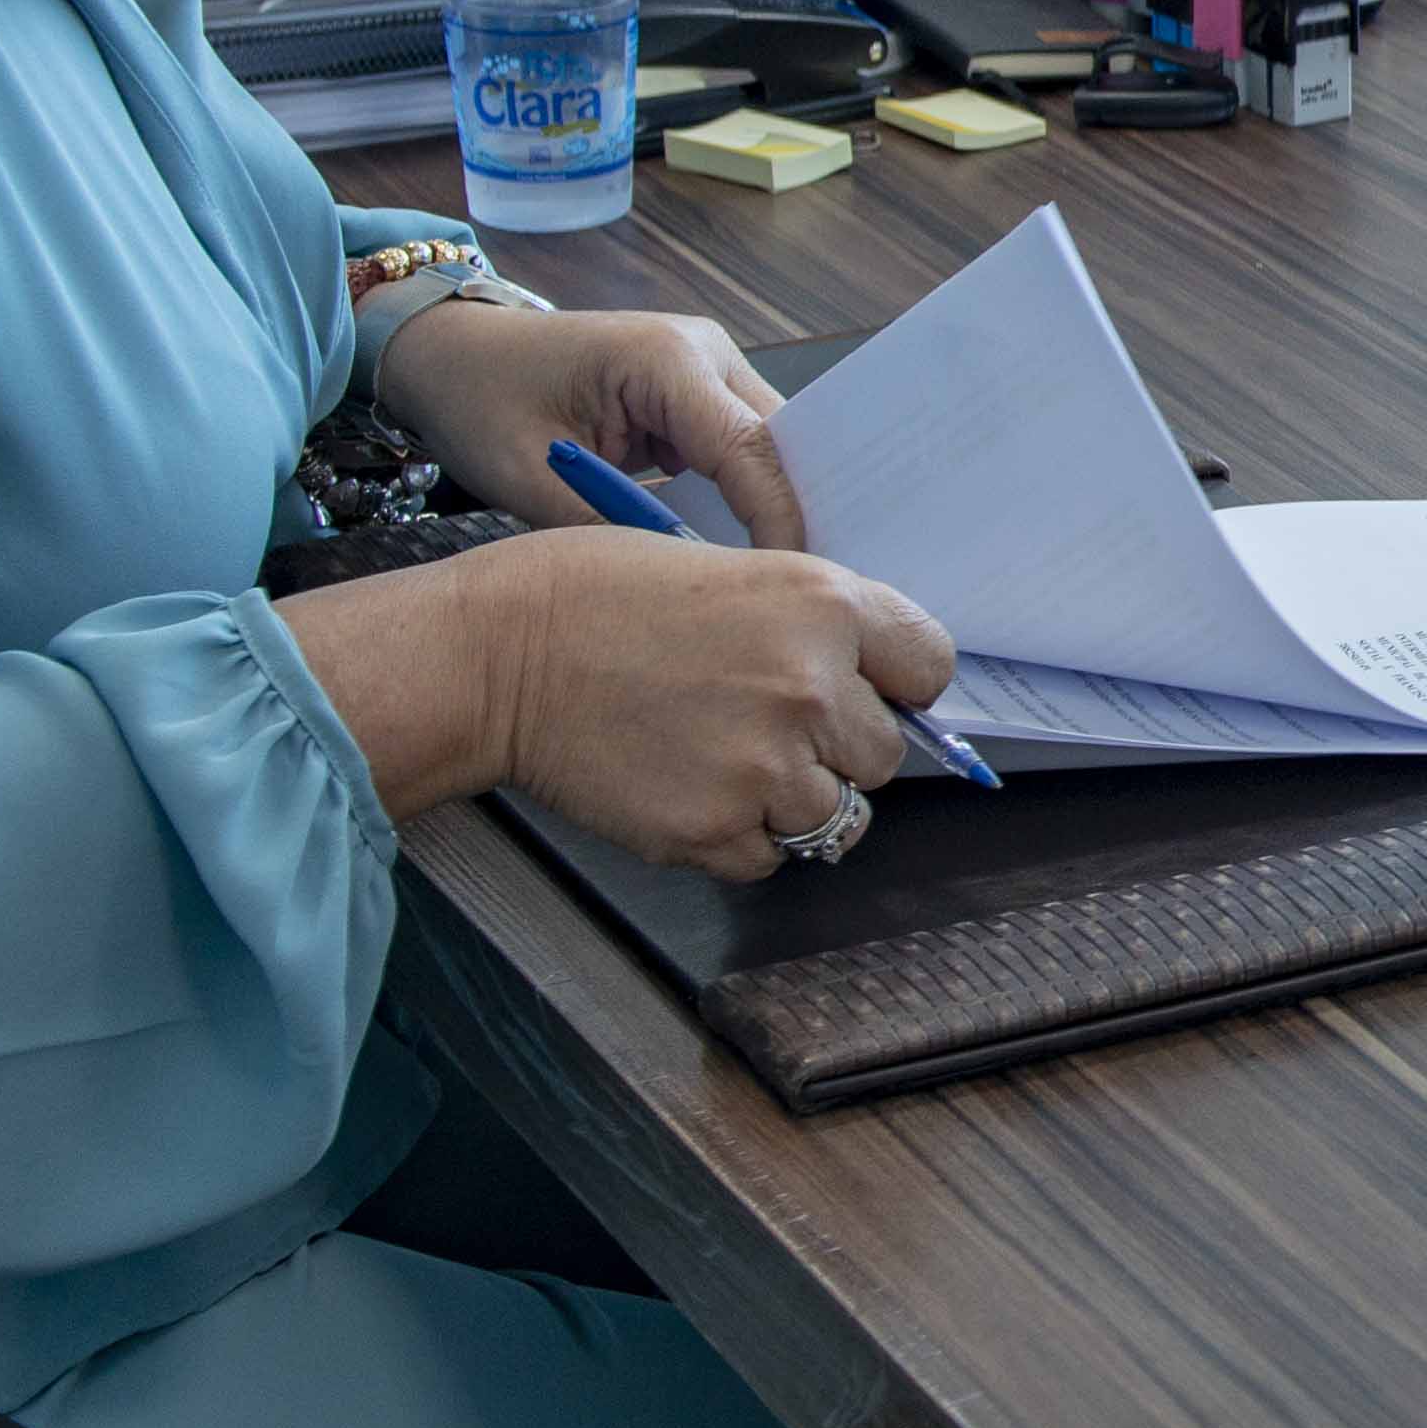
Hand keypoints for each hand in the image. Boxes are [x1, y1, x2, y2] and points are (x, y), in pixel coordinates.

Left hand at [377, 290, 808, 549]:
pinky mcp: (693, 393)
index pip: (750, 449)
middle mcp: (702, 351)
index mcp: (664, 358)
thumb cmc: (477, 401)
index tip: (790, 585)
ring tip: (772, 577)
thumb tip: (683, 588)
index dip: (777, 521)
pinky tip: (734, 550)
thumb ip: (609, 532)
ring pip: (766, 448)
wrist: (446, 353)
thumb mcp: (529, 481)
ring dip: (767, 506)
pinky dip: (738, 498)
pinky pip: (737, 450)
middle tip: (794, 592)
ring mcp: (704, 368)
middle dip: (791, 513)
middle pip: (777, 443)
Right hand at [451, 526, 961, 875]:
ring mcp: (765, 767)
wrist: (496, 655)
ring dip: (790, 798)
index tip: (869, 690)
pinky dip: (738, 838)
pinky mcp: (714, 829)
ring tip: (719, 755)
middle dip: (835, 746)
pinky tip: (687, 787)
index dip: (897, 683)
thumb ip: (809, 627)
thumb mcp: (730, 569)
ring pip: (835, 814)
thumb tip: (867, 685)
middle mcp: (810, 688)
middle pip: (885, 753)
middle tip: (762, 722)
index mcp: (823, 605)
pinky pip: (770, 858)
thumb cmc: (594, 596)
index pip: (930, 666)